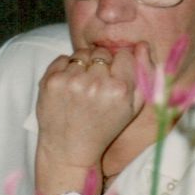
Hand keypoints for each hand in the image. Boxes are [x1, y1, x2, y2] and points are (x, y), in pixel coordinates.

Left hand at [34, 42, 148, 194]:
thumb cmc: (104, 128)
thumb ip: (143, 75)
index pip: (124, 55)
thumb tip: (143, 44)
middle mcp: (96, 84)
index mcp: (120, 90)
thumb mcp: (133, 108)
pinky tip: (68, 88)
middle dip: (101, 65)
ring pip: (82, 54)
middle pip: (102, 53)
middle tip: (96, 86)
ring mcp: (71, 81)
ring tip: (82, 88)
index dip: (119, 66)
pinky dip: (65, 69)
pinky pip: (63, 58)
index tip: (114, 80)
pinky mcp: (51, 81)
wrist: (69, 150)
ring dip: (83, 66)